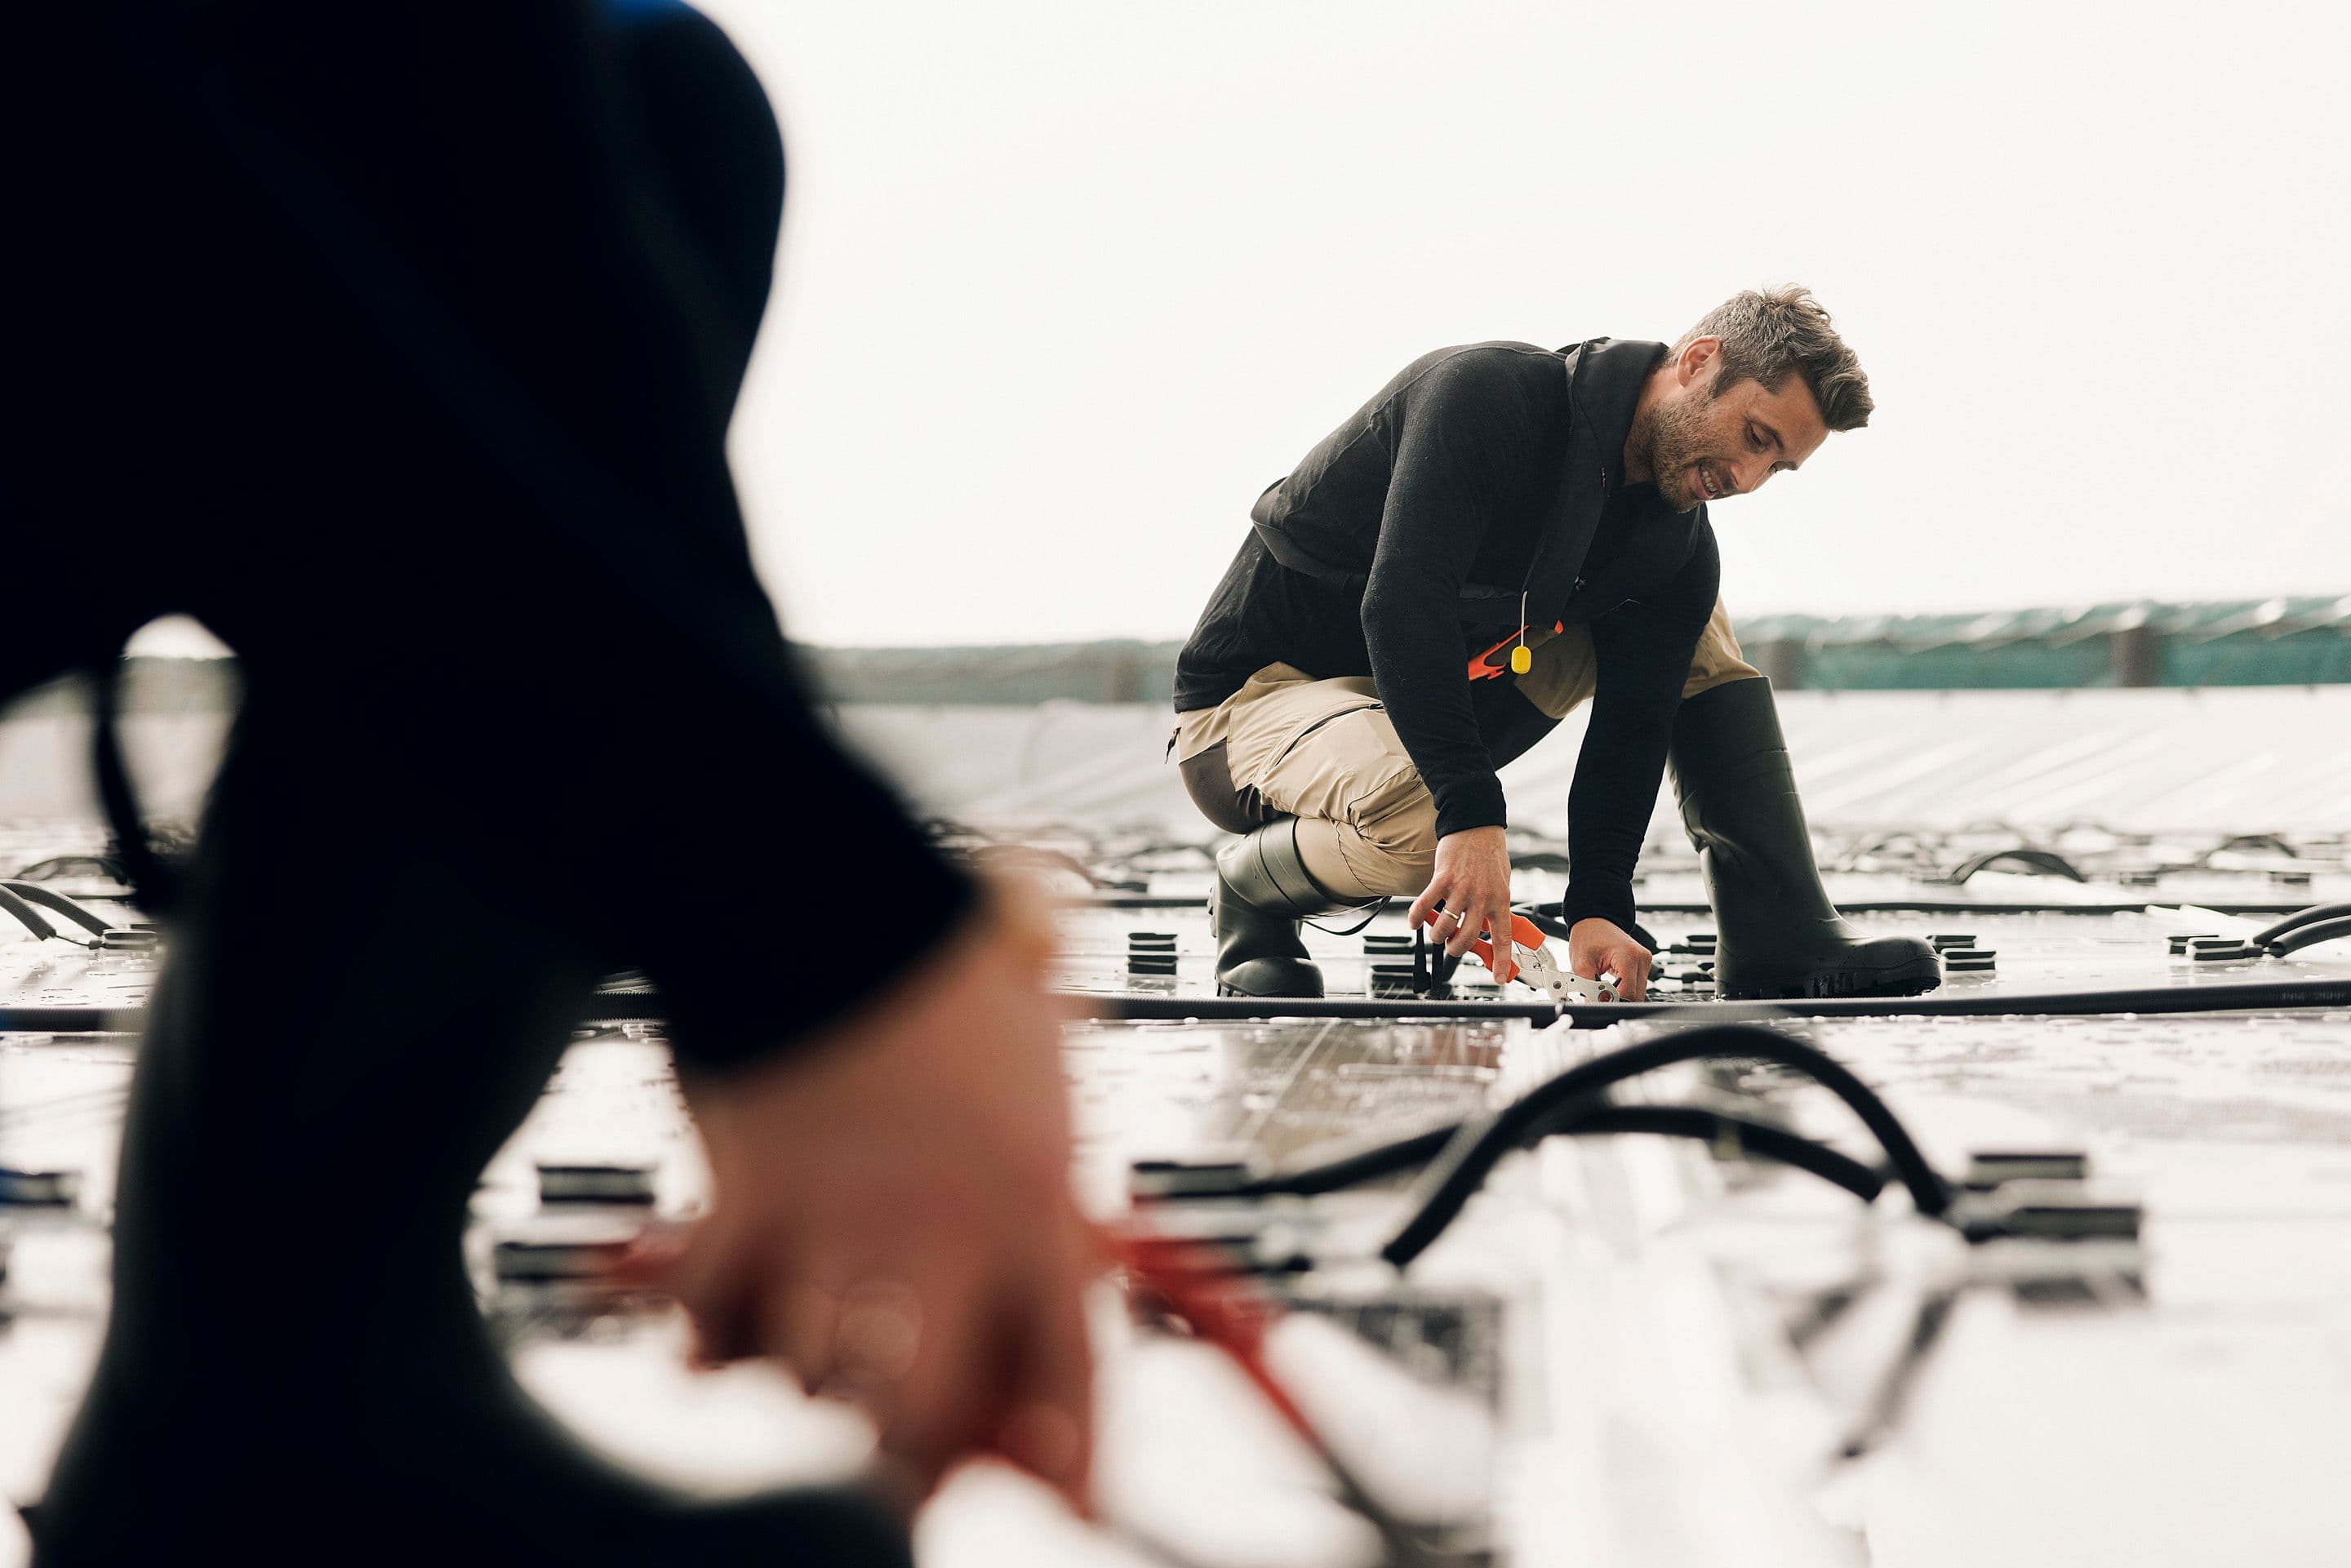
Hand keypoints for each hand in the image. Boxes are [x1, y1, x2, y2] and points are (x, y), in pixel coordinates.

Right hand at [632, 887, 1095, 1514]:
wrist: (823, 893)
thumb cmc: (948, 971)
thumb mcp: (1055, 1081)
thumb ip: (1059, 1188)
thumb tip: (1076, 1272)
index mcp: (1037, 1209)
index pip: (1068, 1384)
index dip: (1067, 1467)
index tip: (1063, 1502)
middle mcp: (942, 1239)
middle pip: (925, 1425)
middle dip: (913, 1449)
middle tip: (903, 1430)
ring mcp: (833, 1231)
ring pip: (811, 1384)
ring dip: (805, 1374)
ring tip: (810, 1327)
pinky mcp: (736, 1211)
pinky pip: (704, 1323)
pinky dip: (696, 1327)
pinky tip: (706, 1294)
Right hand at [1407, 825, 1515, 983]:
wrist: (1477, 826)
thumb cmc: (1490, 856)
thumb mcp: (1502, 884)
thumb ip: (1494, 908)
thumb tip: (1484, 930)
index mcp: (1501, 901)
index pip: (1502, 938)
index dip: (1501, 961)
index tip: (1498, 978)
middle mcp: (1482, 898)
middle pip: (1466, 939)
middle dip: (1455, 949)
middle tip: (1451, 945)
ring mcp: (1462, 889)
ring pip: (1444, 927)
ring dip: (1436, 935)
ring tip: (1436, 932)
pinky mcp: (1443, 879)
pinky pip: (1425, 905)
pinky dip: (1415, 917)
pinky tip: (1413, 921)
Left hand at [1569, 917, 1652, 1000]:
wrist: (1594, 921)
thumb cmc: (1588, 936)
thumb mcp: (1581, 964)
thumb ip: (1589, 987)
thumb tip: (1594, 1005)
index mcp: (1629, 956)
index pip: (1628, 992)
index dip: (1613, 1002)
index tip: (1600, 1005)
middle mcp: (1641, 958)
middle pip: (1637, 995)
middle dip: (1618, 1001)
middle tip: (1600, 1000)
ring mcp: (1645, 961)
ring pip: (1639, 992)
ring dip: (1622, 995)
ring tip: (1605, 990)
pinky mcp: (1643, 964)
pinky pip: (1638, 985)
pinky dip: (1625, 989)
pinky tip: (1613, 986)